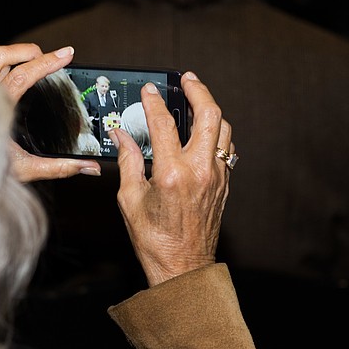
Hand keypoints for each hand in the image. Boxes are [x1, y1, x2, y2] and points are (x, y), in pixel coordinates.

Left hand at [0, 39, 101, 181]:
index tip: (67, 55)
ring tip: (24, 55)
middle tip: (49, 56)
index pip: (25, 73)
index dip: (49, 61)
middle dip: (31, 52)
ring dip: (6, 51)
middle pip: (5, 55)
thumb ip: (59, 167)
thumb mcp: (25, 169)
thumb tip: (89, 168)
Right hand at [111, 72, 232, 286]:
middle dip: (198, 91)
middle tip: (186, 79)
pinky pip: (226, 148)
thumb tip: (122, 136)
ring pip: (224, 129)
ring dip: (210, 109)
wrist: (183, 268)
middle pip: (209, 115)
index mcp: (173, 174)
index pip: (164, 124)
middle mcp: (200, 171)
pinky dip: (216, 132)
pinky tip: (204, 130)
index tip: (148, 91)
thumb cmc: (154, 240)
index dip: (154, 103)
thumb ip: (128, 162)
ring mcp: (217, 177)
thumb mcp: (130, 200)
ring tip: (196, 99)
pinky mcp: (224, 184)